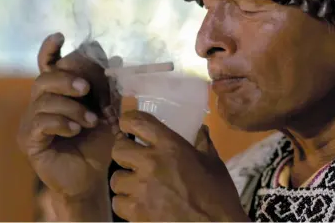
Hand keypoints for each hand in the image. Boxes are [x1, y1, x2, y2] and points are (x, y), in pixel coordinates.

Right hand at [18, 33, 118, 199]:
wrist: (93, 176)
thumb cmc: (100, 142)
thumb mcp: (110, 112)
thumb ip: (110, 88)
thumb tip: (116, 60)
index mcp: (60, 93)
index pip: (49, 65)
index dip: (51, 49)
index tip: (60, 36)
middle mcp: (42, 103)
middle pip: (45, 78)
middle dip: (67, 79)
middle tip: (87, 88)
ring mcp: (33, 121)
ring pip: (44, 99)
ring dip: (73, 107)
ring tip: (92, 121)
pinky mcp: (29, 140)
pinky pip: (41, 122)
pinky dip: (62, 122)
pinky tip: (76, 130)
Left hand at [110, 111, 248, 221]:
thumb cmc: (218, 194)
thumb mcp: (214, 163)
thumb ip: (203, 143)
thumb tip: (201, 130)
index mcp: (170, 145)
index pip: (137, 122)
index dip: (128, 121)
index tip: (128, 125)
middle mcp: (150, 162)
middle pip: (118, 149)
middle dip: (123, 150)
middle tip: (132, 155)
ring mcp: (141, 188)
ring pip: (115, 178)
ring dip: (125, 179)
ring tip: (136, 183)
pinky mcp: (136, 212)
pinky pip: (118, 202)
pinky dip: (125, 202)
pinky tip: (137, 202)